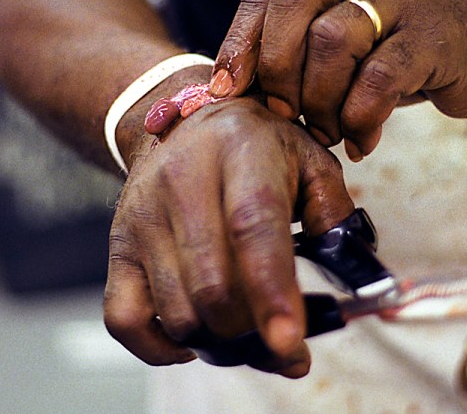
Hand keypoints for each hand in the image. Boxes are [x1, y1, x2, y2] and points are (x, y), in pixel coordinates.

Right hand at [103, 96, 353, 375]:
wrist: (188, 120)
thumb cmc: (259, 146)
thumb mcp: (309, 159)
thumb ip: (334, 211)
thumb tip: (348, 273)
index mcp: (241, 151)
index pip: (252, 226)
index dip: (271, 290)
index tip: (290, 343)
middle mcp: (182, 181)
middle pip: (212, 286)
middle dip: (254, 334)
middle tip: (285, 345)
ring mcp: (143, 215)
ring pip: (177, 311)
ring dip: (219, 344)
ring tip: (248, 333)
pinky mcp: (117, 243)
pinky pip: (125, 318)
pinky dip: (161, 345)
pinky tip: (196, 334)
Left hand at [210, 0, 466, 160]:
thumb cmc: (398, 48)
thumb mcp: (342, 37)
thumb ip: (292, 49)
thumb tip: (221, 93)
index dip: (239, 45)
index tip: (226, 92)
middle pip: (291, 4)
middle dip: (276, 69)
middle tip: (284, 114)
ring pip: (333, 41)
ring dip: (318, 99)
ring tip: (327, 129)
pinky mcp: (434, 33)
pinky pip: (378, 79)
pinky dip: (359, 118)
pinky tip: (362, 140)